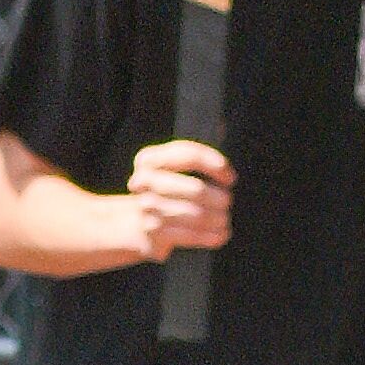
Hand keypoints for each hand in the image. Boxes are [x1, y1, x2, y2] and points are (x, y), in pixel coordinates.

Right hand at [124, 141, 233, 261]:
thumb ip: (194, 156)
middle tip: (227, 201)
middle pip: (196, 189)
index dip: (215, 165)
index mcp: (148, 160)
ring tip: (224, 219)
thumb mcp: (172, 170)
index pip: (188, 155)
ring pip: (196, 214)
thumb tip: (221, 129)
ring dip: (217, 218)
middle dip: (218, 197)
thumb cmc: (164, 194)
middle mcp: (144, 182)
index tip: (230, 177)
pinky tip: (220, 234)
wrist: (134, 225)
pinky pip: (191, 235)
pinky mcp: (154, 234)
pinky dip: (210, 236)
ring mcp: (147, 208)